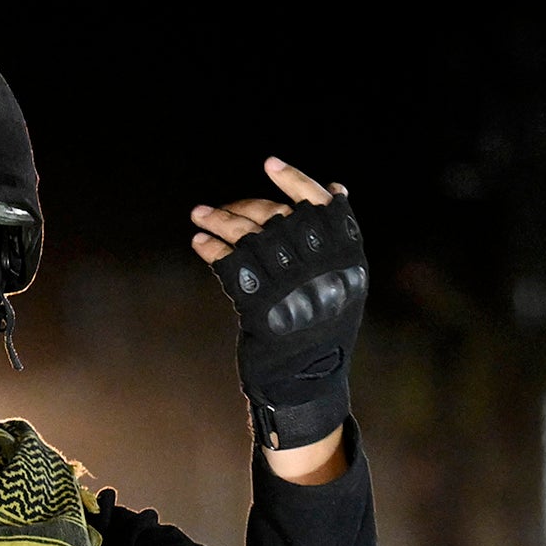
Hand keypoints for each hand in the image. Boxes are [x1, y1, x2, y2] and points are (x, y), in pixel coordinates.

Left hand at [192, 158, 363, 481]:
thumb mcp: (340, 282)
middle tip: (213, 208)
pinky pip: (231, 267)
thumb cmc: (321, 327)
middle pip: (277, 218)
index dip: (295, 180)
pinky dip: (213, 251)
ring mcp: (294, 289)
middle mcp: (323, 269)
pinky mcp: (263, 309)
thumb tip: (334, 187)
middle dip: (242, 206)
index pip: (322, 205)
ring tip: (198, 216)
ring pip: (250, 238)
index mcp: (347, 257)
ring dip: (218, 222)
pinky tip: (200, 244)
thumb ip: (335, 239)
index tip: (269, 162)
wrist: (307, 384)